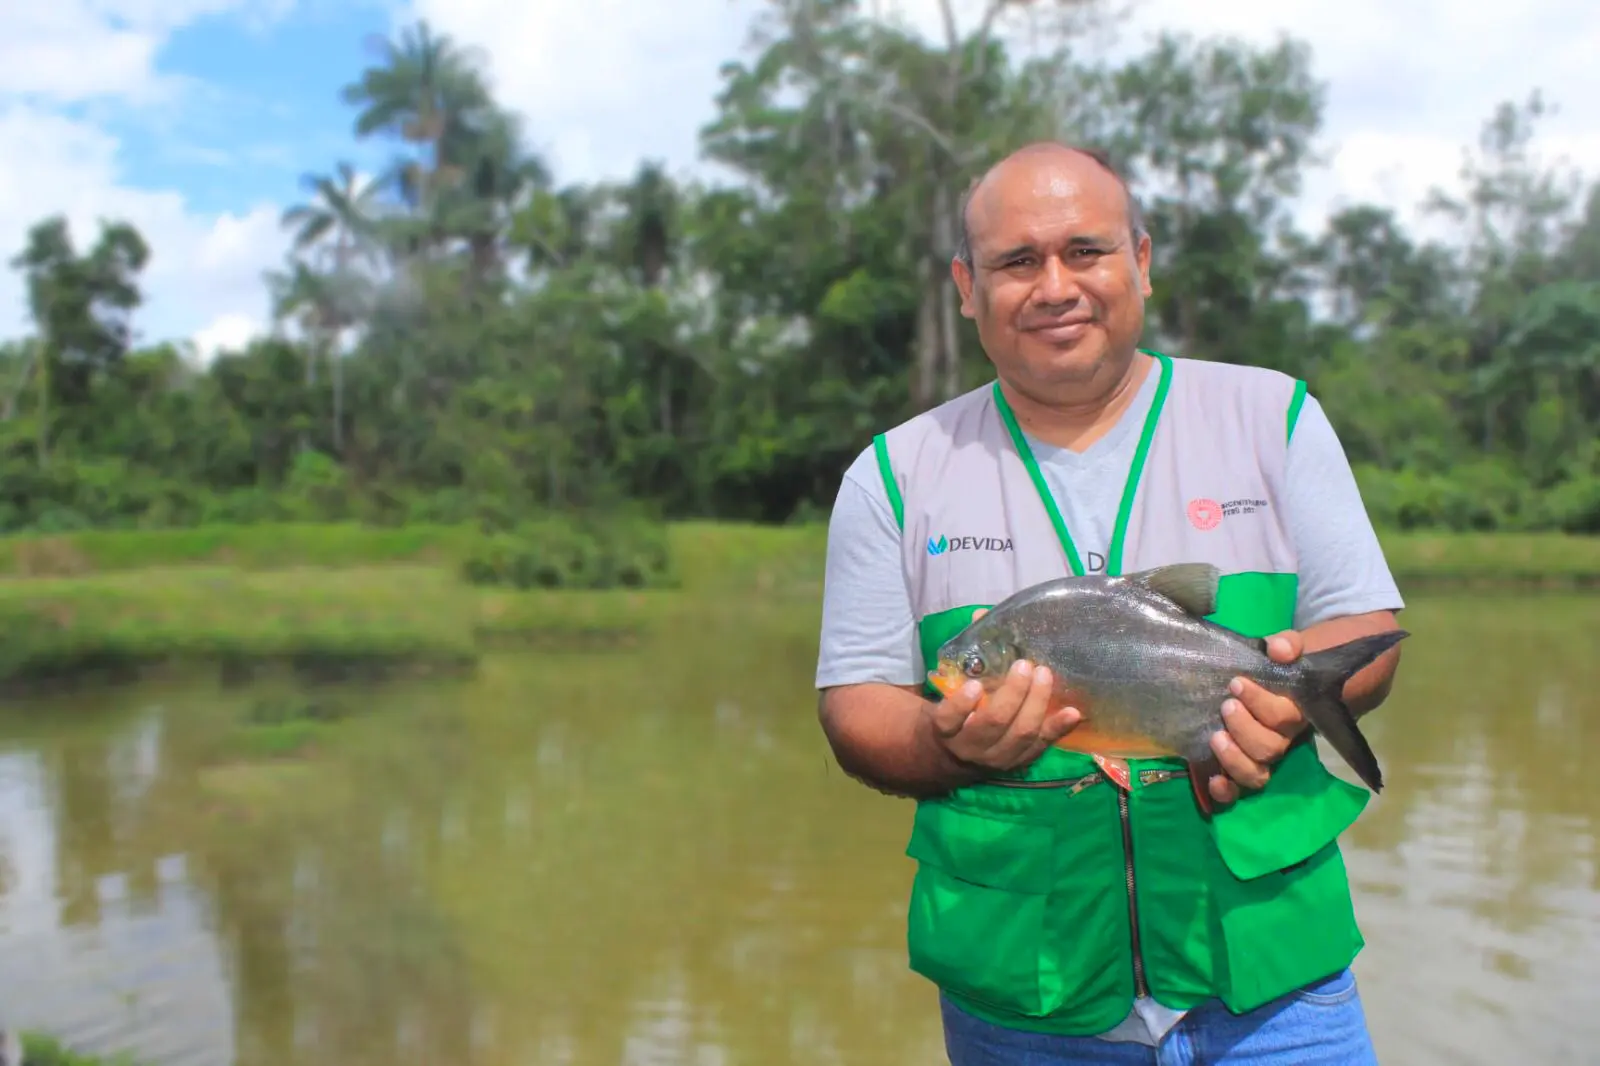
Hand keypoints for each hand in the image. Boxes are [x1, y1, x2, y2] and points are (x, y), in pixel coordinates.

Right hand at [925, 611, 1080, 770]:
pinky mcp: (1022, 762)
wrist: (960, 754)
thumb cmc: (959, 710)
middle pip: (993, 723)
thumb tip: (982, 614)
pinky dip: (1058, 729)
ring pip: (1021, 734)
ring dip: (1036, 704)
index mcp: (946, 728)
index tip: (975, 686)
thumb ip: (967, 655)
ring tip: (1044, 676)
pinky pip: (1042, 746)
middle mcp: (970, 747)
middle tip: (1025, 667)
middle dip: (1012, 694)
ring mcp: (998, 758)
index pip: (949, 719)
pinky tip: (1072, 712)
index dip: (961, 705)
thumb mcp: (952, 687)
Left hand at [1206, 630, 1309, 804]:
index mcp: (1292, 713)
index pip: (1282, 716)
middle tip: (1226, 706)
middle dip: (1244, 729)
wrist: (1269, 684)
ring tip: (1215, 737)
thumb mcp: (1284, 650)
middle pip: (1269, 749)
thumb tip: (1279, 649)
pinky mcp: (1238, 768)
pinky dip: (1225, 791)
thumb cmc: (1273, 668)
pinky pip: (1238, 792)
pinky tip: (1212, 780)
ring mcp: (1259, 758)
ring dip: (1234, 759)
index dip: (1260, 702)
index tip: (1236, 682)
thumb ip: (1287, 645)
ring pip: (1256, 774)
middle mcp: (1278, 741)